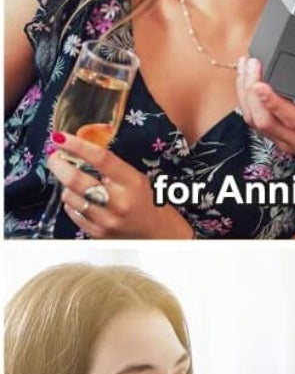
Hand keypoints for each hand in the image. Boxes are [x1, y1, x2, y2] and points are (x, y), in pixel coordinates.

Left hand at [48, 132, 192, 238]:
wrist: (161, 236)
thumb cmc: (150, 204)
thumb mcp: (138, 181)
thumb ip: (112, 169)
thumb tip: (80, 152)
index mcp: (133, 183)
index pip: (101, 158)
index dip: (77, 145)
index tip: (60, 137)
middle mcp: (119, 202)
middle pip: (76, 179)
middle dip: (59, 165)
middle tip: (55, 158)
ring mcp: (106, 220)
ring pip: (69, 196)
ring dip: (67, 186)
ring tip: (76, 184)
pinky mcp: (98, 233)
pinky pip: (73, 213)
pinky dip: (72, 203)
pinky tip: (82, 200)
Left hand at [236, 57, 294, 174]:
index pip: (292, 120)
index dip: (273, 103)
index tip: (261, 83)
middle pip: (264, 121)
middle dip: (251, 93)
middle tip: (251, 65)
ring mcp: (288, 142)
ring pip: (255, 122)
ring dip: (245, 95)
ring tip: (245, 67)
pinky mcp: (280, 138)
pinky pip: (256, 123)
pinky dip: (247, 102)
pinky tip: (247, 80)